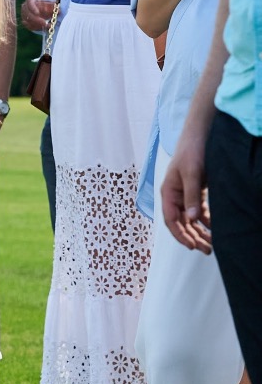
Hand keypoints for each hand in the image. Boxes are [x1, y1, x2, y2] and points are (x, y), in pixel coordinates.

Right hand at [21, 0, 54, 32]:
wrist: (42, 9)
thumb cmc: (46, 4)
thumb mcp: (50, 3)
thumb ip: (53, 6)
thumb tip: (59, 10)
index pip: (29, 2)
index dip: (33, 8)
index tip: (38, 13)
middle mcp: (25, 6)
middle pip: (28, 14)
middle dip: (37, 20)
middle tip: (45, 23)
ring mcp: (24, 14)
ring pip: (28, 21)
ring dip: (37, 25)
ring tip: (47, 26)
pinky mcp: (24, 21)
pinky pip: (29, 26)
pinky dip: (36, 28)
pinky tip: (44, 28)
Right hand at [160, 136, 211, 252]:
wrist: (200, 134)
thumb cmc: (191, 151)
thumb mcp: (192, 173)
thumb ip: (192, 196)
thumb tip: (193, 218)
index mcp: (168, 192)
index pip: (171, 220)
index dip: (180, 235)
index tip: (192, 246)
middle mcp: (175, 196)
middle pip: (182, 223)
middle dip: (193, 237)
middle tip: (207, 249)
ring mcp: (185, 194)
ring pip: (191, 219)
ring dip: (200, 231)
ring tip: (212, 244)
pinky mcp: (196, 191)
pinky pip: (200, 210)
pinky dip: (206, 220)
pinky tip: (215, 228)